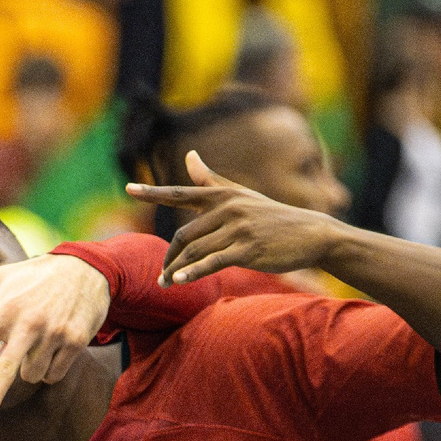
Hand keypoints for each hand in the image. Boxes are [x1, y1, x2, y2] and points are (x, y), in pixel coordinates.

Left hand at [0, 250, 112, 426]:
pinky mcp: (76, 342)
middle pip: (5, 370)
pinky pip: (53, 375)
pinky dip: (49, 369)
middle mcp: (29, 325)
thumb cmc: (35, 277)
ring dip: (29, 368)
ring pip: (31, 376)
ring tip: (37, 342)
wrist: (87, 270)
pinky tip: (54, 346)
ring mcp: (54, 335)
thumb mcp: (2, 277)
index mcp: (7, 310)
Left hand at [131, 153, 344, 283]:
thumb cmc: (272, 216)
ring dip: (177, 270)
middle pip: (184, 234)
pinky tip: (180, 282)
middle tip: (161, 275)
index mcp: (224, 195)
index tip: (129, 188)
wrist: (311, 234)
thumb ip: (211, 181)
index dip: (153, 192)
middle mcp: (228, 208)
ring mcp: (238, 229)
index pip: (181, 192)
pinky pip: (213, 262)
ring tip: (165, 284)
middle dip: (169, 257)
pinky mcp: (248, 249)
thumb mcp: (242, 195)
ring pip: (195, 251)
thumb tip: (190, 156)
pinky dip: (194, 272)